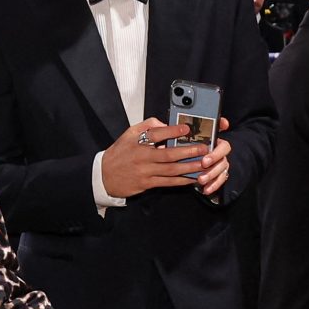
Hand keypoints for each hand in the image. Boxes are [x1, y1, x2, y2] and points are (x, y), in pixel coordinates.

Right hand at [102, 117, 226, 198]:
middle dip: (188, 151)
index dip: (172, 130)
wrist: (103, 176)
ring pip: (171, 170)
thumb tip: (165, 123)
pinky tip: (193, 178)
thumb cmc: (119, 154)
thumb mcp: (129, 134)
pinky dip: (181, 180)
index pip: (156, 134)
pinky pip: (167, 182)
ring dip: (189, 167)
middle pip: (168, 154)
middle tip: (203, 148)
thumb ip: (147, 125)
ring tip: (204, 163)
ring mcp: (145, 172)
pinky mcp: (147, 184)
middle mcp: (142, 157)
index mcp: (137, 142)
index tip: (186, 128)